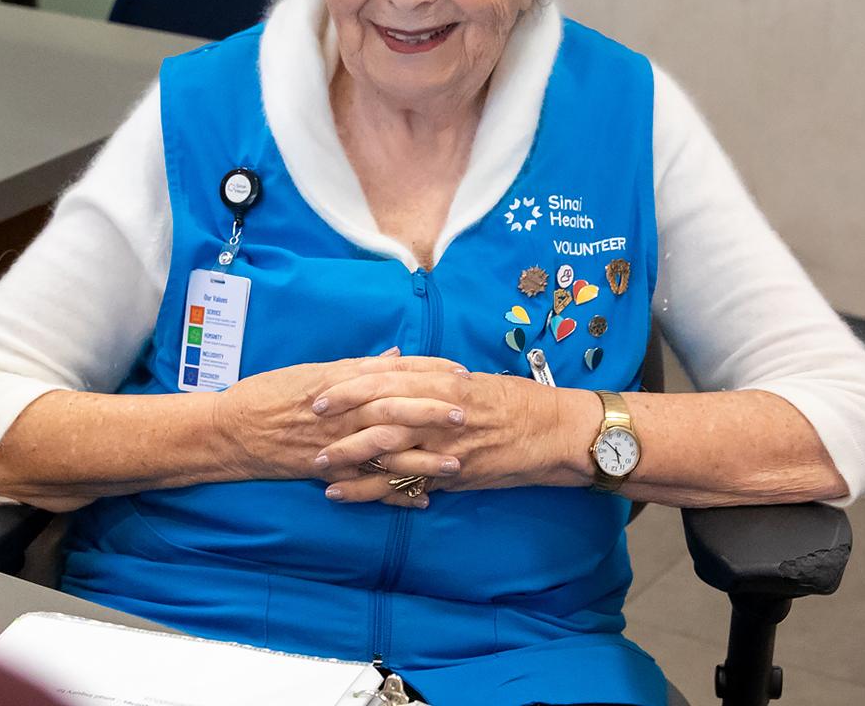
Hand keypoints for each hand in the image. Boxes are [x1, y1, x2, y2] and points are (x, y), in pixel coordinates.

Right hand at [211, 349, 470, 482]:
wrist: (230, 429)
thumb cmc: (268, 395)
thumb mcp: (311, 371)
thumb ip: (356, 367)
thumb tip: (395, 357)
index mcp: (337, 381)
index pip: (391, 373)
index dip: (427, 373)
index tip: (458, 373)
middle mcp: (338, 412)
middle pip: (393, 409)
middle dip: (431, 412)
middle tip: (466, 414)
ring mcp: (332, 444)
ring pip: (384, 450)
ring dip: (421, 458)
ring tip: (455, 463)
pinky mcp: (325, 471)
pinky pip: (365, 484)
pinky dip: (393, 493)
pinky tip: (420, 499)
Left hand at [310, 369, 597, 507]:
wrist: (557, 433)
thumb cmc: (518, 403)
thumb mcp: (473, 382)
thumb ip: (435, 379)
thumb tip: (399, 370)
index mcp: (444, 381)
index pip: (387, 377)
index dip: (351, 383)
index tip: (321, 388)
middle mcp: (441, 409)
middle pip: (380, 408)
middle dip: (341, 414)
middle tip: (306, 418)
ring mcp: (444, 443)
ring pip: (387, 447)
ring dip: (348, 455)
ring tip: (316, 462)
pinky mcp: (450, 474)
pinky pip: (402, 483)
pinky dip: (369, 491)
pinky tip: (341, 495)